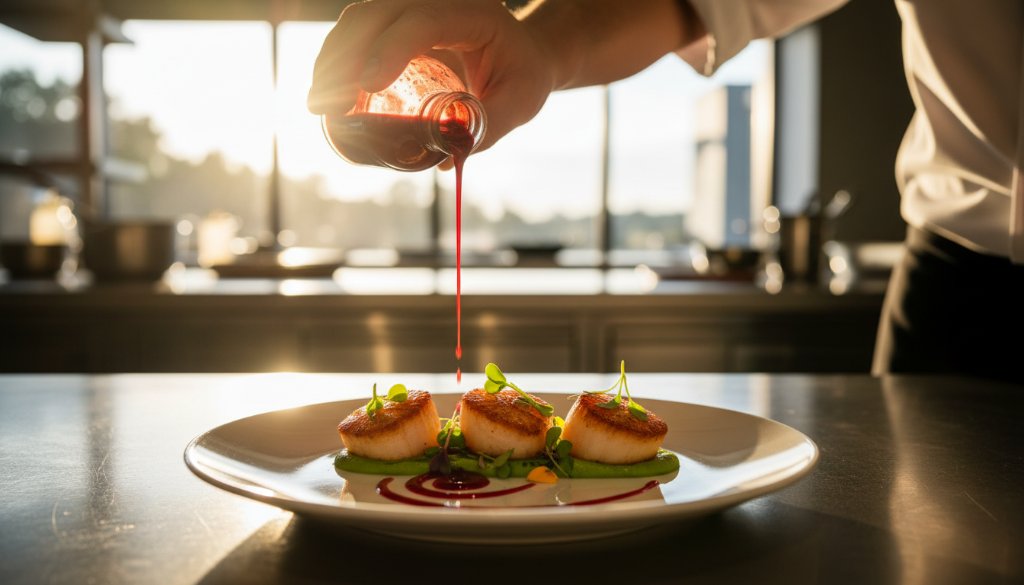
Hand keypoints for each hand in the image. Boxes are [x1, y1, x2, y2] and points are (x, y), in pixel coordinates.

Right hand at [307, 0, 557, 159]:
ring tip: (318, 105)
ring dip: (332, 59)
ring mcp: (413, 6)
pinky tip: (327, 92)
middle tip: (326, 106)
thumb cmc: (523, 75)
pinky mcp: (397, 21)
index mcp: (473, 12)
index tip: (367, 86)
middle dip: (345, 58)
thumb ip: (488, 127)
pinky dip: (338, 58)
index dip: (392, 48)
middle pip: (378, 15)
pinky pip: (359, 31)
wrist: (523, 51)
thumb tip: (447, 161)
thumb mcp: (520, 102)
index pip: (425, 21)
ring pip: (359, 19)